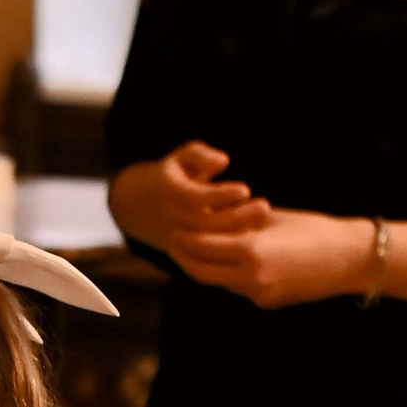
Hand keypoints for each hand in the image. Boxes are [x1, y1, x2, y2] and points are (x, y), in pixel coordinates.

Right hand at [107, 139, 266, 257]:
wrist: (142, 205)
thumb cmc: (175, 173)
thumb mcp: (182, 156)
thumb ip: (200, 155)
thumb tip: (222, 161)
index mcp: (169, 191)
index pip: (195, 197)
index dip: (220, 195)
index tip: (245, 189)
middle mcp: (171, 216)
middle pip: (205, 223)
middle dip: (236, 215)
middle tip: (264, 206)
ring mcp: (177, 235)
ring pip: (209, 240)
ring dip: (237, 231)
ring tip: (263, 216)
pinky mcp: (186, 249)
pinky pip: (210, 251)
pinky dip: (231, 242)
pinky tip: (254, 230)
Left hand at [168, 204, 373, 309]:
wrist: (350, 259)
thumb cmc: (314, 229)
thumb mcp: (271, 218)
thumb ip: (237, 222)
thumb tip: (208, 219)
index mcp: (251, 250)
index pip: (201, 246)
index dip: (185, 238)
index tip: (176, 227)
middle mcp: (251, 278)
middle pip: (201, 272)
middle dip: (184, 258)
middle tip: (175, 242)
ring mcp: (259, 294)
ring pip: (218, 282)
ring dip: (205, 267)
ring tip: (197, 251)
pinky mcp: (267, 302)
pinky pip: (238, 288)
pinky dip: (228, 275)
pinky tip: (228, 262)